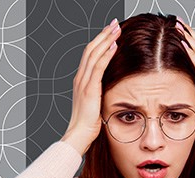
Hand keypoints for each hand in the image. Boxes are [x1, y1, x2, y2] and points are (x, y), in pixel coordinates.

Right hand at [62, 18, 120, 154]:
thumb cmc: (88, 125)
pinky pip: (98, 67)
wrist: (78, 136)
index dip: (100, 42)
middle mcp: (80, 78)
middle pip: (91, 49)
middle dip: (103, 35)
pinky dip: (106, 54)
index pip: (90, 55)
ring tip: (116, 29)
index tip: (110, 32)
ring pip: (94, 54)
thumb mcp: (95, 105)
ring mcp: (83, 83)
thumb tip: (112, 89)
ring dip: (106, 40)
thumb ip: (100, 94)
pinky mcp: (89, 89)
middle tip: (114, 23)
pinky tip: (114, 46)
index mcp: (81, 81)